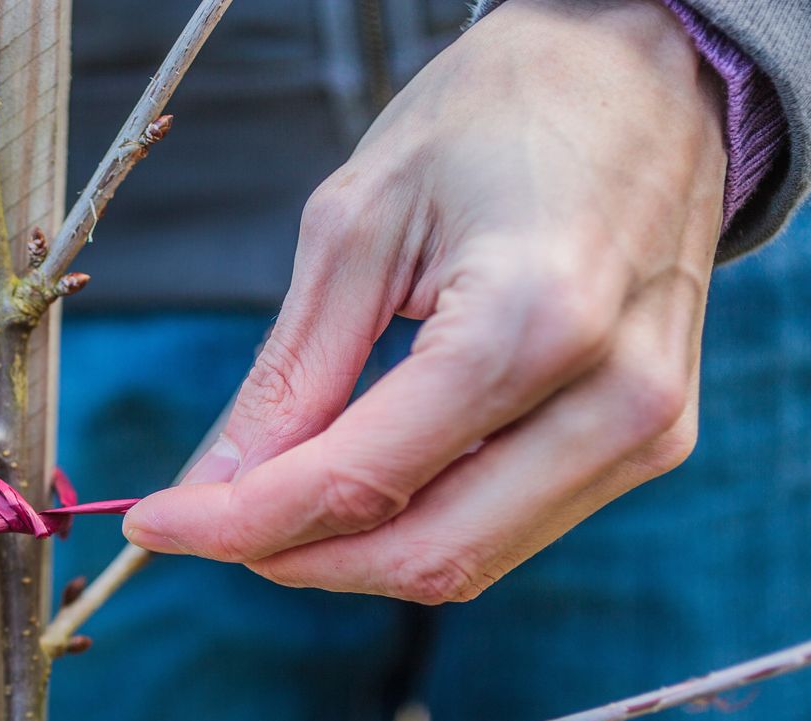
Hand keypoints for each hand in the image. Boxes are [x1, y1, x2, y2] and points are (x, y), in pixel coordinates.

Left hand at [124, 0, 724, 602]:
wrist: (649, 71)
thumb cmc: (499, 113)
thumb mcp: (358, 223)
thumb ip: (293, 373)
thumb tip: (219, 482)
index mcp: (533, 322)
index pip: (359, 480)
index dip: (240, 522)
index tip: (157, 523)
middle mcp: (614, 398)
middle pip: (424, 553)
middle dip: (295, 555)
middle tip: (207, 522)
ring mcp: (649, 429)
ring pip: (469, 559)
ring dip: (354, 551)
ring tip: (272, 497)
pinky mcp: (654, 440)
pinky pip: (511, 525)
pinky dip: (419, 521)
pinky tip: (358, 480)